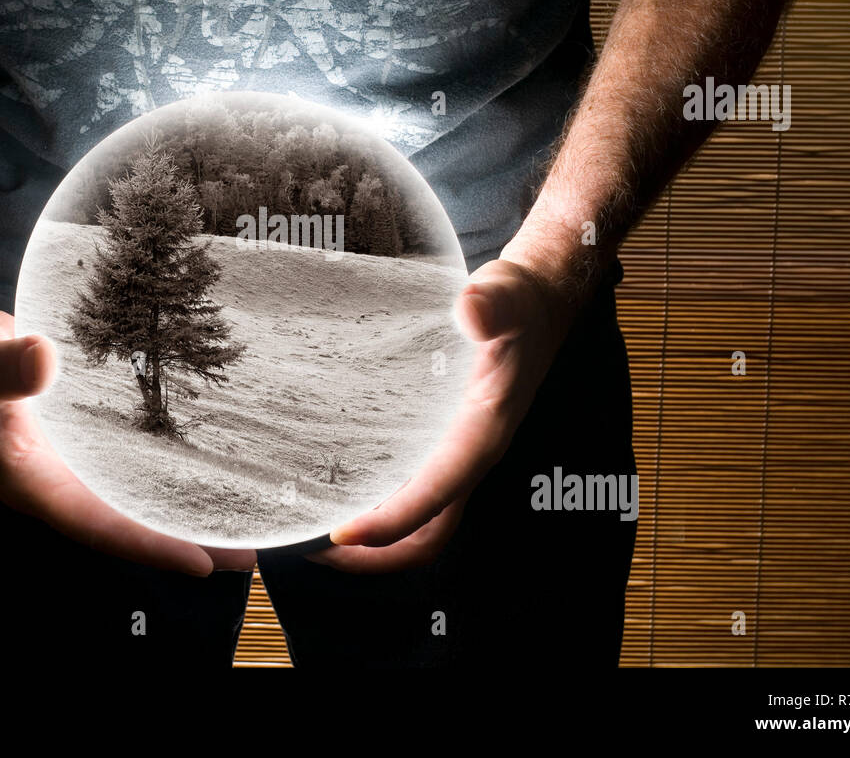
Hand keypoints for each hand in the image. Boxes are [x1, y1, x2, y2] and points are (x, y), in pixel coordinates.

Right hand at [0, 298, 255, 575]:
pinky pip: (125, 468)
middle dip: (182, 538)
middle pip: (126, 522)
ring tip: (235, 518)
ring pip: (129, 498)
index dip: (151, 544)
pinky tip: (195, 470)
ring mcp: (67, 464)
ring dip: (177, 510)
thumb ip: (10, 367)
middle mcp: (54, 483)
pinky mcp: (77, 441)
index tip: (203, 559)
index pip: (101, 525)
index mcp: (33, 482)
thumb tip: (42, 361)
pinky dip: (159, 474)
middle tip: (244, 551)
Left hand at [308, 258, 576, 573]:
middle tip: (315, 550)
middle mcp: (469, 454)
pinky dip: (376, 504)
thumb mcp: (503, 296)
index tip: (340, 532)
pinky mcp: (443, 442)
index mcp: (482, 432)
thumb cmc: (517, 302)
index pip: (436, 493)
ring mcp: (455, 453)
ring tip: (313, 534)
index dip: (390, 521)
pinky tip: (337, 486)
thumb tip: (471, 310)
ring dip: (372, 538)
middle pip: (427, 531)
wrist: (535, 300)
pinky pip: (412, 490)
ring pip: (418, 519)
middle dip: (376, 554)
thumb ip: (490, 305)